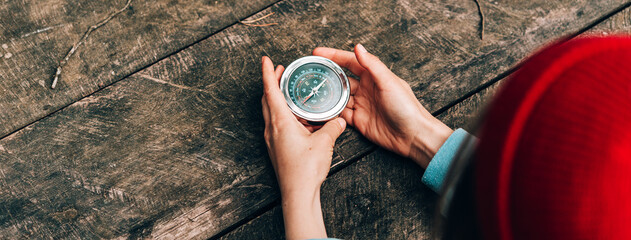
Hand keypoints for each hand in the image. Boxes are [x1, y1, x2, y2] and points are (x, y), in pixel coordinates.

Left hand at [261, 56, 345, 238]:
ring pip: (272, 113)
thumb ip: (332, 127)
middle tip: (281, 71)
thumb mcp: (324, 143)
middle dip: (273, 83)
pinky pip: (279, 126)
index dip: (268, 73)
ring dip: (280, 100)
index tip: (265, 60)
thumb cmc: (306, 169)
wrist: (298, 194)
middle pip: (268, 100)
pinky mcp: (277, 149)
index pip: (271, 91)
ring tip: (294, 94)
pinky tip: (301, 119)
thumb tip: (339, 121)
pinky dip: (286, 116)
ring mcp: (273, 140)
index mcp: (281, 122)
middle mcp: (272, 129)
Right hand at [313, 44, 452, 167]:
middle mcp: (366, 89)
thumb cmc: (406, 108)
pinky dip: (331, 112)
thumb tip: (358, 47)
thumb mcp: (389, 82)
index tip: (318, 52)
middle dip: (326, 74)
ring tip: (311, 90)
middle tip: (310, 70)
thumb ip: (372, 65)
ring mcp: (362, 105)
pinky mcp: (359, 121)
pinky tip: (321, 109)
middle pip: (342, 78)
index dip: (334, 56)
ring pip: (339, 96)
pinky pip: (341, 114)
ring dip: (327, 93)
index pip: (351, 61)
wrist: (412, 136)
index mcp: (374, 76)